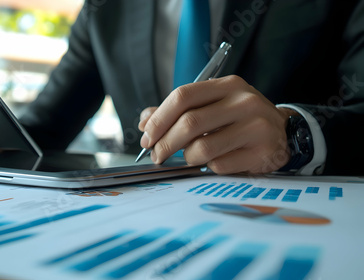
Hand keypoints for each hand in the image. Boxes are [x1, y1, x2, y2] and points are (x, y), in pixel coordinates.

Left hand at [138, 75, 297, 173]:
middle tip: (156, 155)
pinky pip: (219, 165)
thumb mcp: (212, 105)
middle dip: (165, 143)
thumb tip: (145, 121)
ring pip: (202, 148)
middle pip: (190, 123)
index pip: (183, 96)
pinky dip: (208, 167)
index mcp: (227, 85)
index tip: (146, 136)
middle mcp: (244, 102)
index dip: (159, 118)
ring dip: (187, 157)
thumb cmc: (238, 119)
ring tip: (189, 157)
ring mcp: (256, 127)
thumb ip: (178, 110)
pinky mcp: (262, 152)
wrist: (283, 133)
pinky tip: (214, 162)